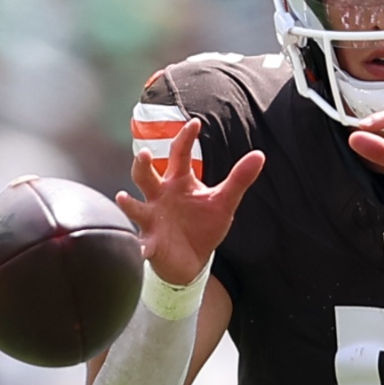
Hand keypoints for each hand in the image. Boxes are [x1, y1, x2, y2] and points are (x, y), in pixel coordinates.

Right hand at [115, 117, 264, 284]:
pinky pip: (142, 244)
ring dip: (129, 204)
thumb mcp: (223, 200)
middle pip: (145, 175)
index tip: (194, 123)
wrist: (193, 260)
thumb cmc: (203, 225)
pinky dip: (139, 247)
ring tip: (124, 198)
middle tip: (144, 153)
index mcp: (178, 181)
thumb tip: (259, 155)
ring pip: (135, 207)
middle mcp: (160, 196)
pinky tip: (140, 247)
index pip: (179, 154)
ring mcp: (152, 219)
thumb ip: (239, 178)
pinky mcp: (151, 243)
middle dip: (142, 164)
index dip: (185, 139)